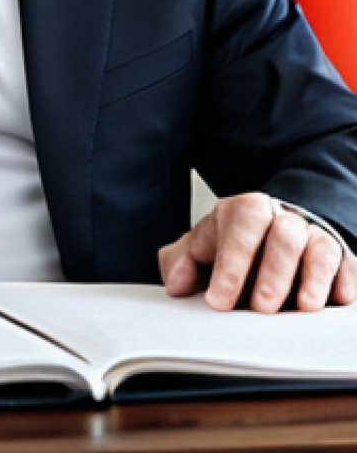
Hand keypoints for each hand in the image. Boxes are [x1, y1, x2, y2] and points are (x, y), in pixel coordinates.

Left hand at [159, 193, 356, 311]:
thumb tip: (177, 284)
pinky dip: (343, 280)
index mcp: (244, 211)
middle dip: (273, 273)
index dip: (231, 264)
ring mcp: (312, 235)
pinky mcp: (339, 255)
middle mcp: (280, 218)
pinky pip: (347, 263)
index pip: (240, 226)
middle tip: (261, 307)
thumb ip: (180, 262)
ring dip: (312, 278)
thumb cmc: (230, 247)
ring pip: (319, 247)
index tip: (219, 300)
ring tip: (303, 307)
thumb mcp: (199, 250)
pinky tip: (337, 299)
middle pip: (283, 235)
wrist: (269, 233)